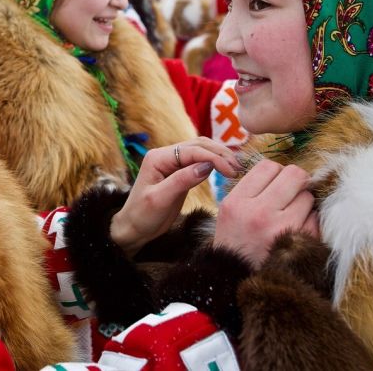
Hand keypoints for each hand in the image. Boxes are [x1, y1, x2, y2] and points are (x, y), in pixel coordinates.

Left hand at [110, 138, 240, 256]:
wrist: (133, 228)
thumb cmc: (142, 215)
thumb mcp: (160, 200)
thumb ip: (182, 181)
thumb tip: (206, 166)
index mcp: (157, 158)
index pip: (192, 151)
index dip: (214, 158)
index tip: (232, 171)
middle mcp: (165, 155)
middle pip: (199, 145)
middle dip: (220, 154)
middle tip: (239, 169)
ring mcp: (172, 162)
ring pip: (201, 150)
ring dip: (219, 156)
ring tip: (236, 168)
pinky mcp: (179, 172)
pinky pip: (199, 161)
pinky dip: (214, 163)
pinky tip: (225, 169)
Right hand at [213, 159, 318, 266]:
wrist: (236, 280)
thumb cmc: (235, 242)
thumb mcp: (229, 211)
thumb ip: (250, 189)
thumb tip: (281, 170)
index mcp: (237, 202)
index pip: (268, 166)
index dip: (275, 171)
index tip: (274, 183)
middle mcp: (258, 213)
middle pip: (294, 174)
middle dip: (295, 180)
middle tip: (290, 192)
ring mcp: (282, 228)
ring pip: (308, 196)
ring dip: (302, 202)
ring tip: (290, 214)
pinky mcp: (300, 243)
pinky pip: (315, 217)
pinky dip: (308, 220)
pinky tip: (295, 229)